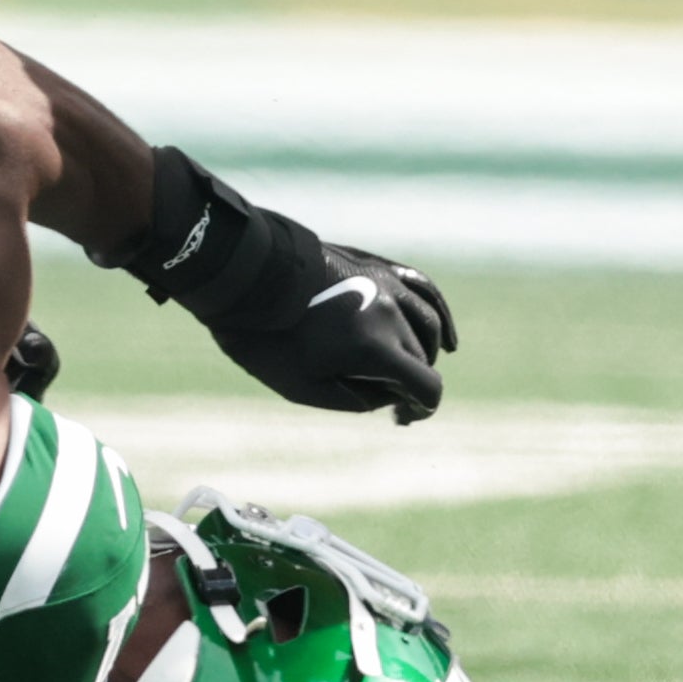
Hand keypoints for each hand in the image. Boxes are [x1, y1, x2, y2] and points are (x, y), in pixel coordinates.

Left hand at [101, 147, 459, 422]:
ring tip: (408, 370)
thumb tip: (387, 396)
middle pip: (420, 357)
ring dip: (423, 351)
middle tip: (391, 406)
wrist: (242, 276)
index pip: (427, 386)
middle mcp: (390, 312)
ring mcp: (384, 282)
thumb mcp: (306, 388)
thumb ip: (357, 398)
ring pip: (426, 323)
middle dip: (410, 383)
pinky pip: (419, 285)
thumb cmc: (267, 338)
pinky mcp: (372, 264)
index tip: (404, 417)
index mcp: (376, 347)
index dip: (422, 408)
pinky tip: (440, 329)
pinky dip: (436, 310)